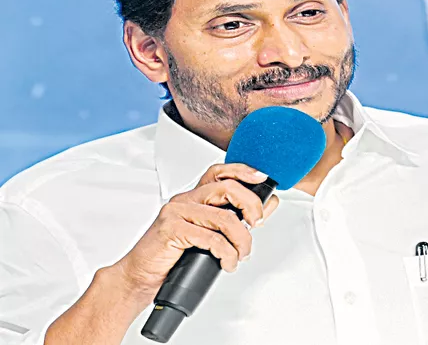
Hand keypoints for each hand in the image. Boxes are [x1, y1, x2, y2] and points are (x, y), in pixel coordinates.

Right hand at [111, 163, 279, 304]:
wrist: (139, 276)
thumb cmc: (172, 256)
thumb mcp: (210, 233)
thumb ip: (237, 218)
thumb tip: (267, 205)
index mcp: (193, 197)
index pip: (219, 172)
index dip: (243, 171)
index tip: (262, 178)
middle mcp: (185, 200)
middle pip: (226, 188)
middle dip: (251, 206)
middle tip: (256, 224)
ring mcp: (176, 213)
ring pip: (223, 217)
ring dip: (241, 239)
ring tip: (241, 254)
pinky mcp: (171, 229)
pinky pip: (211, 238)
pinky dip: (227, 253)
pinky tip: (227, 262)